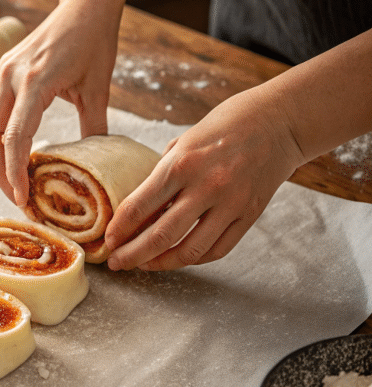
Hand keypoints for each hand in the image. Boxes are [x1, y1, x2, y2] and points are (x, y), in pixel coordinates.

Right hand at [0, 0, 121, 206]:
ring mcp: (3, 72)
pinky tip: (17, 154)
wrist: (87, 4)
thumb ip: (94, 130)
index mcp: (34, 81)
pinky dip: (0, 138)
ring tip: (15, 182)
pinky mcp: (4, 71)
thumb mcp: (99, 89)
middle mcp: (11, 76)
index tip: (23, 197)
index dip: (15, 172)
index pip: (14, 137)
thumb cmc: (96, 42)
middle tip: (16, 197)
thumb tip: (92, 168)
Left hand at [104, 86, 305, 269]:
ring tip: (144, 265)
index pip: (140, 206)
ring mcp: (231, 204)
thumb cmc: (223, 126)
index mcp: (181, 163)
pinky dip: (194, 258)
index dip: (119, 229)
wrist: (278, 121)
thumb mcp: (182, 142)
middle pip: (161, 236)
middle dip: (132, 255)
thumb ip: (161, 176)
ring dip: (161, 263)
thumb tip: (137, 210)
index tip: (108, 241)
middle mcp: (206, 186)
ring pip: (190, 251)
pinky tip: (178, 257)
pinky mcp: (250, 215)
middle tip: (117, 263)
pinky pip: (217, 250)